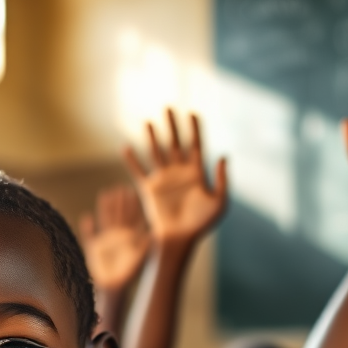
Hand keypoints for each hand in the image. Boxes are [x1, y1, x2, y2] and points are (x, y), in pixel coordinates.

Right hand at [78, 185, 149, 290]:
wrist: (114, 286)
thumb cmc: (128, 273)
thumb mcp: (139, 258)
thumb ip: (142, 245)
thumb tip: (151, 232)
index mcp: (128, 236)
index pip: (130, 216)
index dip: (130, 204)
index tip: (131, 191)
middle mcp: (117, 236)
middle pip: (118, 214)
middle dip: (119, 201)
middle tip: (120, 187)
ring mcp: (105, 240)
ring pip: (105, 220)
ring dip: (105, 208)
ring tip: (105, 194)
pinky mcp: (94, 248)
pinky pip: (89, 235)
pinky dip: (87, 227)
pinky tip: (86, 217)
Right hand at [124, 109, 226, 243]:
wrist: (180, 240)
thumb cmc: (201, 224)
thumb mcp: (219, 202)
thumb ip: (222, 179)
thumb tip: (222, 156)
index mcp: (196, 173)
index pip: (195, 145)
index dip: (194, 129)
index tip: (192, 113)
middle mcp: (179, 173)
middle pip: (175, 143)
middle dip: (172, 126)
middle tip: (168, 108)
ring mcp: (163, 180)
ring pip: (157, 153)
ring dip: (152, 138)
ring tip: (148, 122)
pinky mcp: (149, 190)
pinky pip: (138, 171)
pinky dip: (131, 160)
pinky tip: (125, 148)